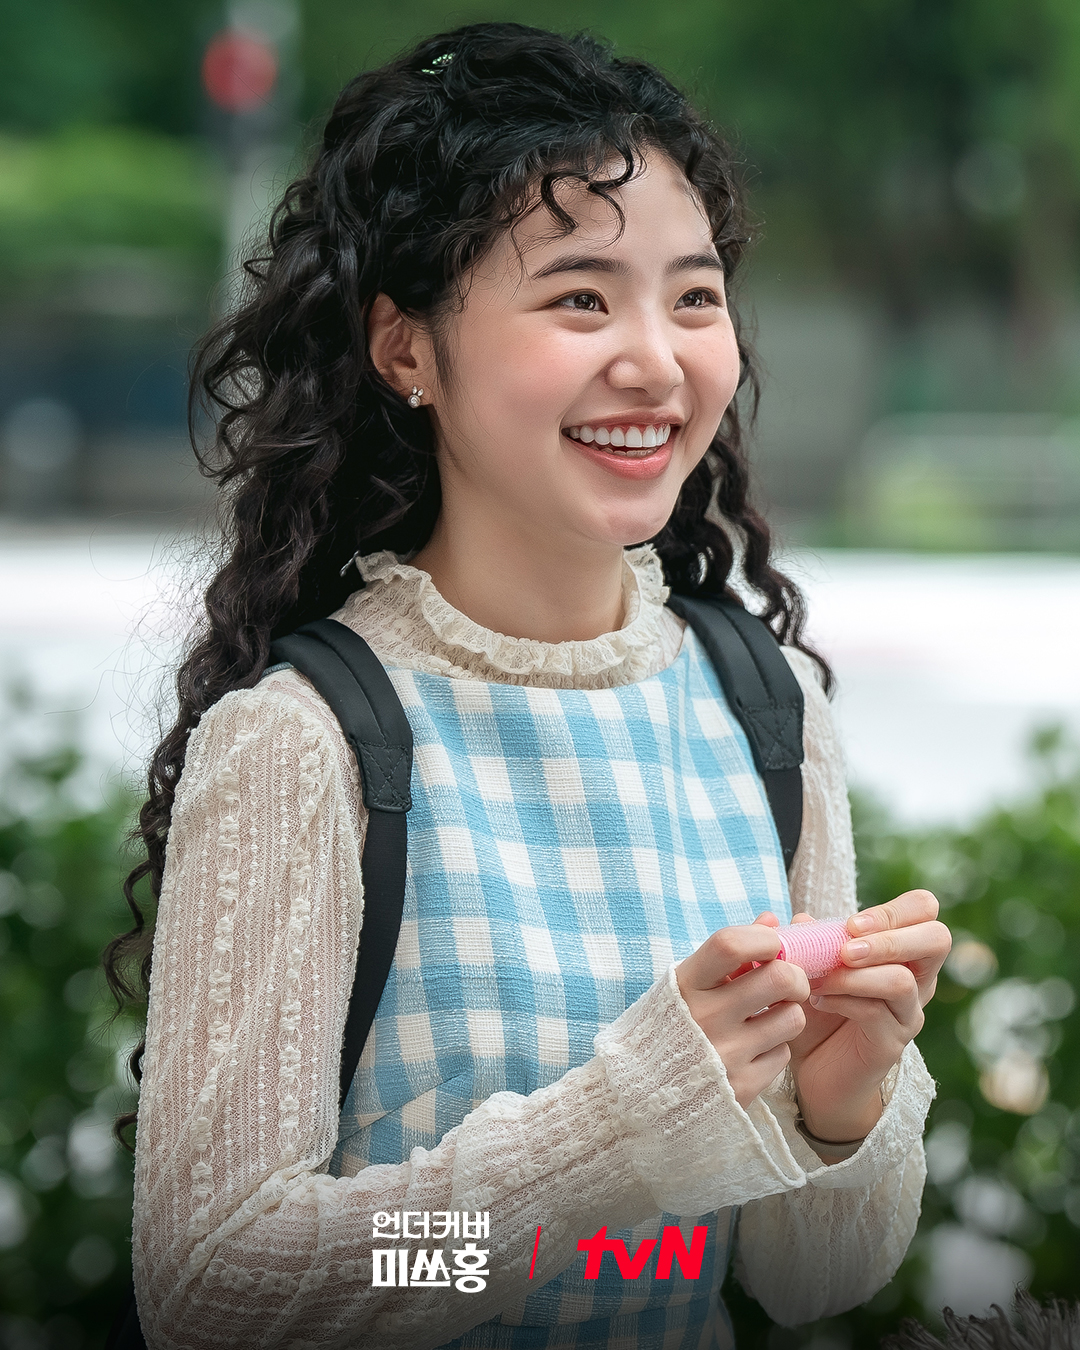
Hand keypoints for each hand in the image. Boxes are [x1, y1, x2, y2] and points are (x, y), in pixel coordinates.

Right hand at [676, 914, 810, 1108]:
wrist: (642, 1090)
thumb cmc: (672, 1023)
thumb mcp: (690, 982)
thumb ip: (731, 952)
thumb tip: (771, 920)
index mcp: (686, 984)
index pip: (731, 944)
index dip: (763, 938)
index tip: (771, 946)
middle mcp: (704, 1017)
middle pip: (779, 978)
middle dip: (796, 976)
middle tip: (789, 983)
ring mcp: (725, 1054)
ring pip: (792, 1017)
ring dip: (789, 1014)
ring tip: (769, 1018)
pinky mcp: (741, 1086)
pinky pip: (783, 1055)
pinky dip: (775, 1048)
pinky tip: (753, 1050)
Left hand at [787, 890, 951, 1142]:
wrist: (814, 1071)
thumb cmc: (816, 1010)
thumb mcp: (810, 967)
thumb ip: (805, 939)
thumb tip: (798, 918)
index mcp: (901, 952)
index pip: (924, 910)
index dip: (895, 909)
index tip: (851, 923)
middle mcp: (917, 980)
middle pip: (937, 939)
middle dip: (888, 937)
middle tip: (847, 949)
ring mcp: (907, 1013)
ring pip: (902, 981)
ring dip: (855, 973)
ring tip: (820, 978)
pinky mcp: (891, 1043)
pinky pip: (876, 1013)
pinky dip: (842, 1000)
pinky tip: (817, 1000)